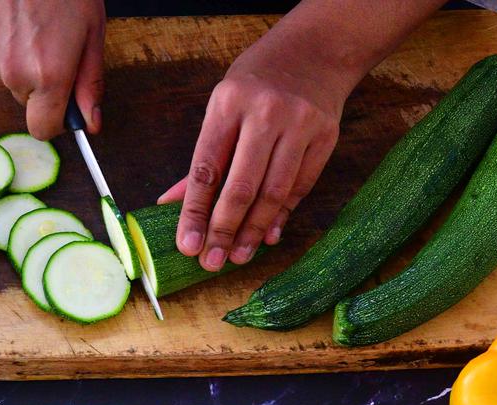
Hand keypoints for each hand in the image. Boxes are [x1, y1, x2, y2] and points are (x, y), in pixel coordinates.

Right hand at [0, 0, 105, 138]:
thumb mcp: (92, 36)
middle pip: (28, 102)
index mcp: (48, 76)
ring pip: (11, 78)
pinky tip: (19, 20)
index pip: (43, 129)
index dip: (57, 120)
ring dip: (23, 63)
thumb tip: (90, 124)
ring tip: (37, 27)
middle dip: (43, 85)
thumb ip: (89, 85)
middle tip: (56, 48)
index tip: (65, 105)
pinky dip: (7, 46)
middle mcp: (14, 72)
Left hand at [158, 28, 347, 270]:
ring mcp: (299, 124)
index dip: (195, 212)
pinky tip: (268, 235)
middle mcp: (264, 112)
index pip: (206, 168)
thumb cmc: (257, 83)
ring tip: (238, 256)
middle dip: (223, 230)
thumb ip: (203, 159)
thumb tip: (171, 204)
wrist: (316, 51)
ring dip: (254, 231)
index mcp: (228, 103)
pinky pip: (300, 187)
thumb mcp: (223, 107)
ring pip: (273, 193)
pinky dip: (282, 215)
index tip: (187, 244)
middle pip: (241, 186)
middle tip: (212, 261)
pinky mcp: (325, 137)